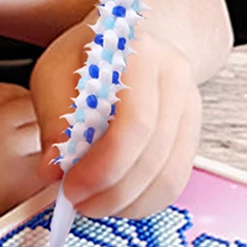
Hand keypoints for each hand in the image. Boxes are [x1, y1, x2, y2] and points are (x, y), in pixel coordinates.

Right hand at [0, 83, 44, 243]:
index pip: (17, 93)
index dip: (22, 108)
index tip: (19, 122)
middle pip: (44, 113)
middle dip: (46, 127)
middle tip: (41, 147)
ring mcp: (10, 153)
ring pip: (57, 141)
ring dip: (55, 154)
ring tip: (45, 171)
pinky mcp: (16, 186)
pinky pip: (53, 176)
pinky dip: (53, 182)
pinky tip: (42, 192)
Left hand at [29, 24, 201, 218]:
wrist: (131, 42)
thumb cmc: (88, 59)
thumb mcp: (54, 74)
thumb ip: (53, 119)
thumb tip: (53, 169)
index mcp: (139, 54)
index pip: (133, 124)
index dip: (103, 167)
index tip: (71, 188)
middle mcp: (174, 77)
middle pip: (153, 155)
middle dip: (112, 192)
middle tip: (79, 204)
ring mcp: (190, 105)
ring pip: (169, 175)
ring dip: (129, 202)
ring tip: (95, 205)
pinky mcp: (193, 132)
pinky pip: (176, 180)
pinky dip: (145, 201)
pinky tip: (119, 202)